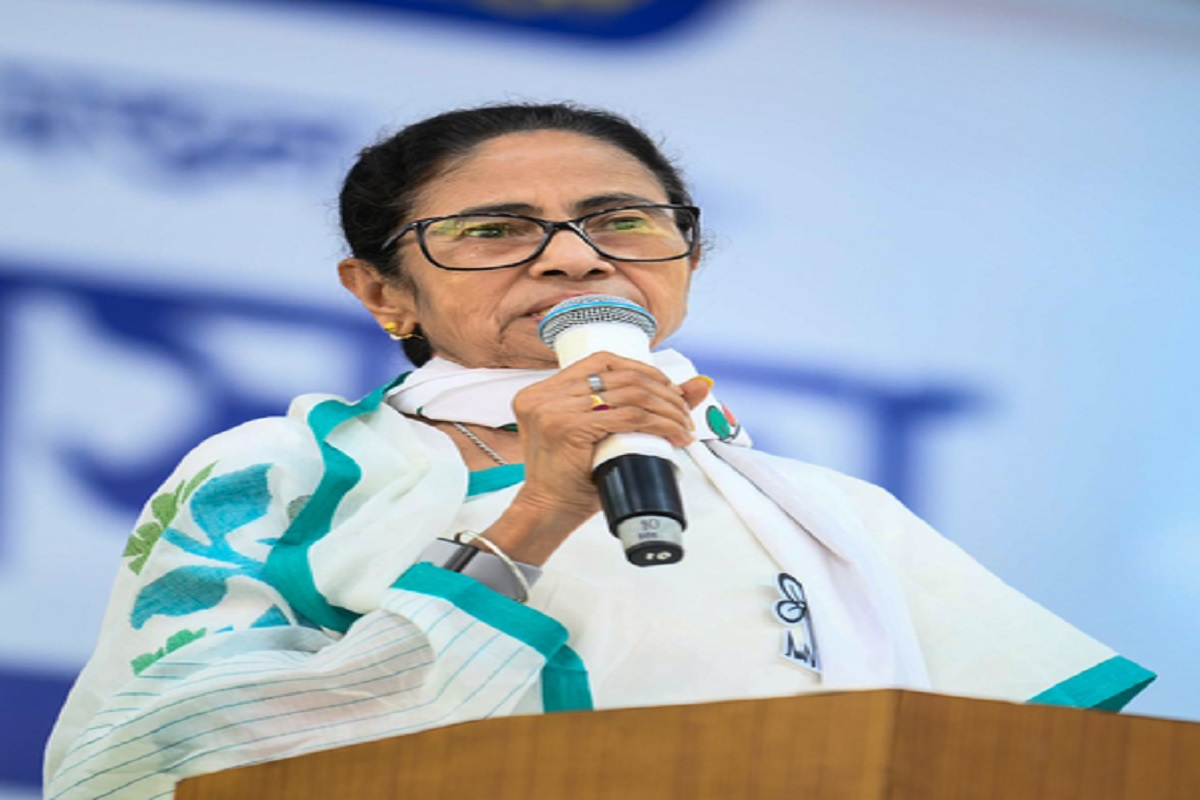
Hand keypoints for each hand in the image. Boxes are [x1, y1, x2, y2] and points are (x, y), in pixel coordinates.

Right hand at [483, 353, 710, 564]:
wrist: (548, 512)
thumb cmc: (572, 480)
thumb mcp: (602, 436)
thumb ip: (638, 407)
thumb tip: (699, 383)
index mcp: (546, 390)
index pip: (602, 361)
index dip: (643, 370)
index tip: (668, 390)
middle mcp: (545, 394)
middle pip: (621, 376)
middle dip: (663, 392)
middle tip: (683, 413)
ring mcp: (552, 409)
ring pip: (630, 395)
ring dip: (666, 409)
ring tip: (682, 426)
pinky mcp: (566, 427)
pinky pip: (626, 417)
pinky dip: (658, 424)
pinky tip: (672, 434)